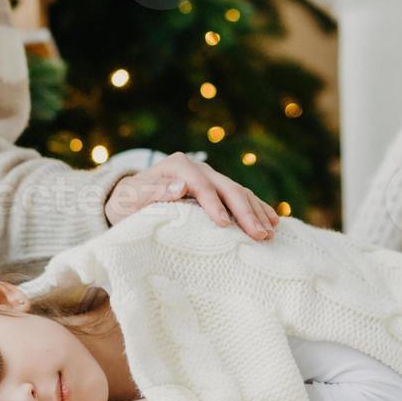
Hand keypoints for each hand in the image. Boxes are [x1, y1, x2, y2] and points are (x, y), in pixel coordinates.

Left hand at [104, 151, 279, 239]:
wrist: (128, 197)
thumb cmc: (128, 201)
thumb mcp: (132, 198)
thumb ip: (153, 192)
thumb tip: (179, 186)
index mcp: (177, 165)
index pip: (200, 185)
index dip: (214, 204)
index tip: (224, 224)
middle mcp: (197, 168)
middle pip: (226, 187)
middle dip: (244, 211)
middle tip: (259, 234)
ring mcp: (209, 176)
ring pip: (238, 191)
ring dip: (256, 211)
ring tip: (270, 232)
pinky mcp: (216, 188)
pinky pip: (241, 197)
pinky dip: (257, 208)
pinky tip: (273, 221)